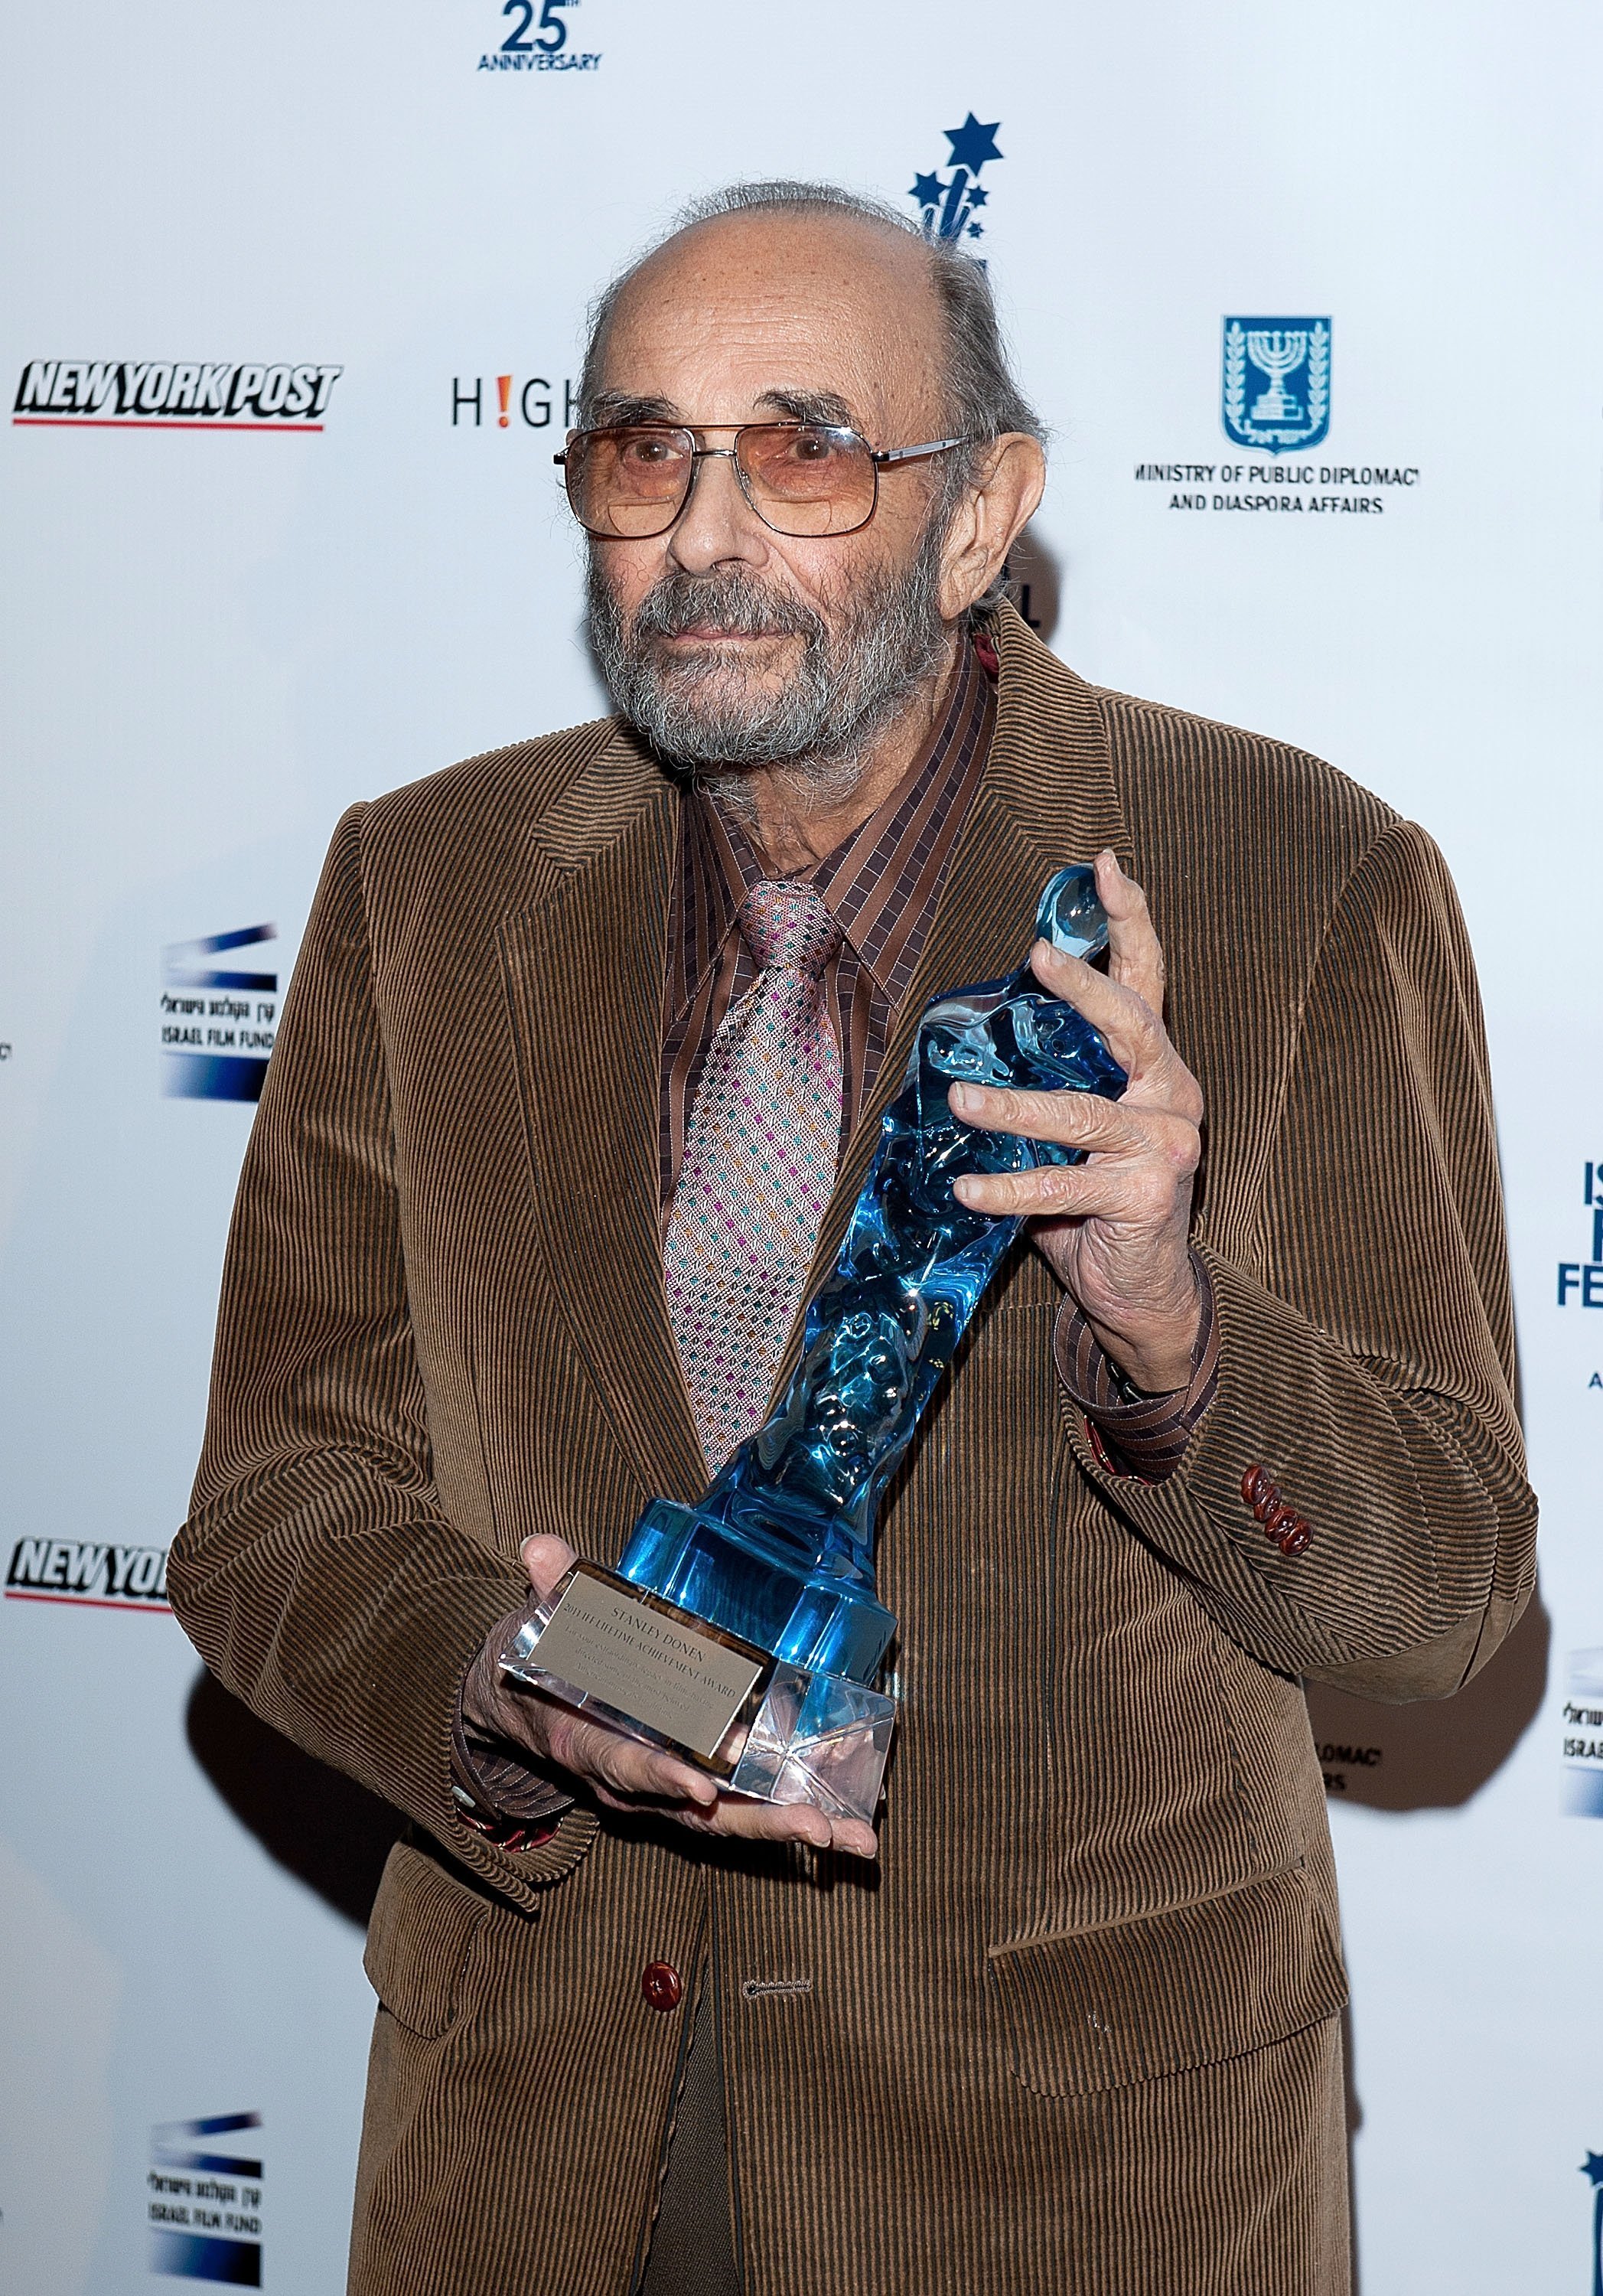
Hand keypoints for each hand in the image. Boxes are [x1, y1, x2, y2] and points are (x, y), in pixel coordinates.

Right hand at [461, 1535, 877, 1858]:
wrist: (536, 1707)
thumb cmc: (547, 1662)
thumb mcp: (543, 1625)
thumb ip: (552, 1589)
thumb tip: (539, 1546)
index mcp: (590, 1745)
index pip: (627, 1765)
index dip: (662, 1777)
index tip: (702, 1788)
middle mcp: (633, 1783)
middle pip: (698, 1812)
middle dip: (757, 1820)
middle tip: (814, 1825)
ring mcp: (668, 1792)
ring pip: (731, 1820)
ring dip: (790, 1827)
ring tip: (851, 1836)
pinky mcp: (697, 1789)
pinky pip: (745, 1809)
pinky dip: (792, 1817)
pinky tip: (847, 1826)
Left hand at [949, 849, 1203, 1392]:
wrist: (1138, 1290)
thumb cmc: (1093, 1202)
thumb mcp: (1071, 1133)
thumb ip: (1046, 1084)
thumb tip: (967, 1048)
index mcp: (1154, 1068)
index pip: (1148, 979)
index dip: (1130, 920)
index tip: (1104, 866)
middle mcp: (1171, 1096)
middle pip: (1132, 1025)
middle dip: (1086, 986)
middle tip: (1039, 956)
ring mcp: (1165, 1147)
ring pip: (1083, 1112)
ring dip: (1015, 1106)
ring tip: (961, 1098)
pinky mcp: (1146, 1198)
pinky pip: (1064, 1186)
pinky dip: (1009, 1189)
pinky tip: (967, 1189)